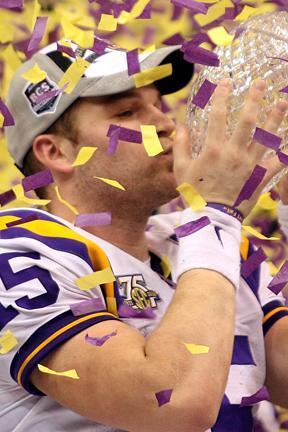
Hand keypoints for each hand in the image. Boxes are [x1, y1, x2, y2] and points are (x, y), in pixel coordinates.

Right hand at [173, 79, 287, 217]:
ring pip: (266, 137)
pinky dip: (285, 153)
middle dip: (255, 99)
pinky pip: (277, 163)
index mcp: (213, 149)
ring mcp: (249, 165)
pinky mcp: (260, 177)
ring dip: (275, 118)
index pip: (217, 115)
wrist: (212, 218)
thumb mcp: (181, 169)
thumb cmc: (195, 193)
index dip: (221, 96)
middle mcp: (234, 152)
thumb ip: (181, 146)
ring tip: (282, 102)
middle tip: (261, 83)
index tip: (226, 82)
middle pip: (247, 120)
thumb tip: (180, 126)